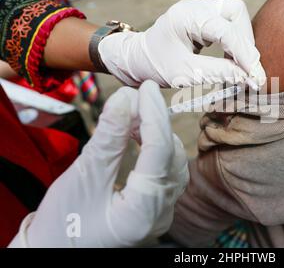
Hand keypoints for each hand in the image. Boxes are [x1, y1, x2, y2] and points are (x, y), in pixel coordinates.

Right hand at [9, 81, 188, 247]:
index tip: (146, 88)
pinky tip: (139, 135)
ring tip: (134, 115)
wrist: (54, 251)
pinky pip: (166, 172)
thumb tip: (125, 98)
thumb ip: (108, 137)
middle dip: (156, 122)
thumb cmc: (62, 224)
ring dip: (157, 134)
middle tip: (137, 97)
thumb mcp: (82, 176)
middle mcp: (161, 215)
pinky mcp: (155, 207)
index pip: (160, 152)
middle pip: (171, 156)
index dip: (154, 115)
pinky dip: (155, 148)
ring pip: (172, 163)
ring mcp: (161, 213)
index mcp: (142, 213)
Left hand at [98, 0, 265, 88]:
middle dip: (246, 41)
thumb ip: (217, 73)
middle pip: (236, 12)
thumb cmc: (155, 65)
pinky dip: (236, 40)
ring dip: (243, 40)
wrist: (138, 58)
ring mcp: (201, 8)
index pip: (225, 30)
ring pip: (236, 14)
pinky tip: (234, 59)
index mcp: (186, 16)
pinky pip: (230, 22)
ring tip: (243, 66)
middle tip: (250, 70)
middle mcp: (196, 6)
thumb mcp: (184, 74)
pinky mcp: (205, 16)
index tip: (255, 77)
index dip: (244, 54)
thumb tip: (248, 78)